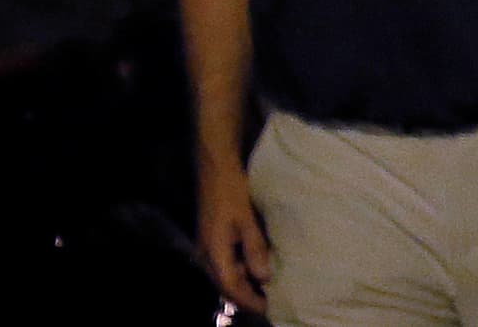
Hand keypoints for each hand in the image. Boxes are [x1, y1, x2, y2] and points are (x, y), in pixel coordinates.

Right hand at [196, 156, 271, 310]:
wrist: (215, 169)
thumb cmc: (232, 191)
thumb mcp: (247, 219)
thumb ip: (255, 248)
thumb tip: (264, 277)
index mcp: (213, 253)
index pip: (231, 287)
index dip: (250, 300)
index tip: (270, 308)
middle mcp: (206, 256)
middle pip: (226, 286)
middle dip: (247, 297)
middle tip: (272, 303)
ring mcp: (207, 249)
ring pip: (225, 276)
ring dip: (244, 285)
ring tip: (268, 291)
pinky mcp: (212, 241)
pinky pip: (225, 265)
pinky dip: (241, 271)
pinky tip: (257, 269)